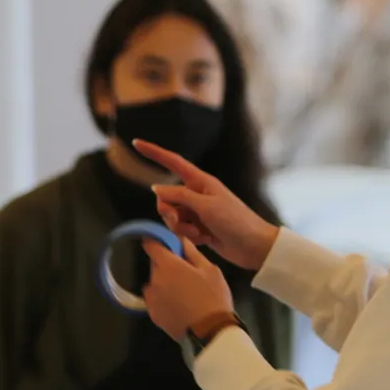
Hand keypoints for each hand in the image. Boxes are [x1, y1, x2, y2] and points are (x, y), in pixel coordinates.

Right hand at [135, 140, 279, 269]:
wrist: (253, 246)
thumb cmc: (235, 221)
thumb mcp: (205, 205)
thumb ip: (179, 196)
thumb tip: (156, 188)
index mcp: (200, 181)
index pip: (172, 162)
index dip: (154, 152)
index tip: (136, 143)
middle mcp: (196, 193)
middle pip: (165, 197)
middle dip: (168, 212)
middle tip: (181, 222)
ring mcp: (196, 211)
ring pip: (171, 216)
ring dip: (181, 227)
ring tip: (199, 233)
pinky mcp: (198, 227)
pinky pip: (180, 229)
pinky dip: (189, 236)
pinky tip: (206, 239)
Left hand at [142, 238, 235, 341]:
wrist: (209, 332)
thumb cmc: (213, 297)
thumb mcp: (210, 269)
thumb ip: (191, 252)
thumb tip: (179, 239)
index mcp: (168, 265)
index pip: (151, 245)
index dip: (157, 243)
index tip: (166, 245)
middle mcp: (154, 279)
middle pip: (155, 265)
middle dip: (166, 265)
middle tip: (185, 273)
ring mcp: (151, 298)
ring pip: (154, 283)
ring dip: (163, 282)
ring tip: (182, 292)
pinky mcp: (152, 314)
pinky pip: (154, 299)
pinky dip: (162, 299)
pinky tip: (177, 305)